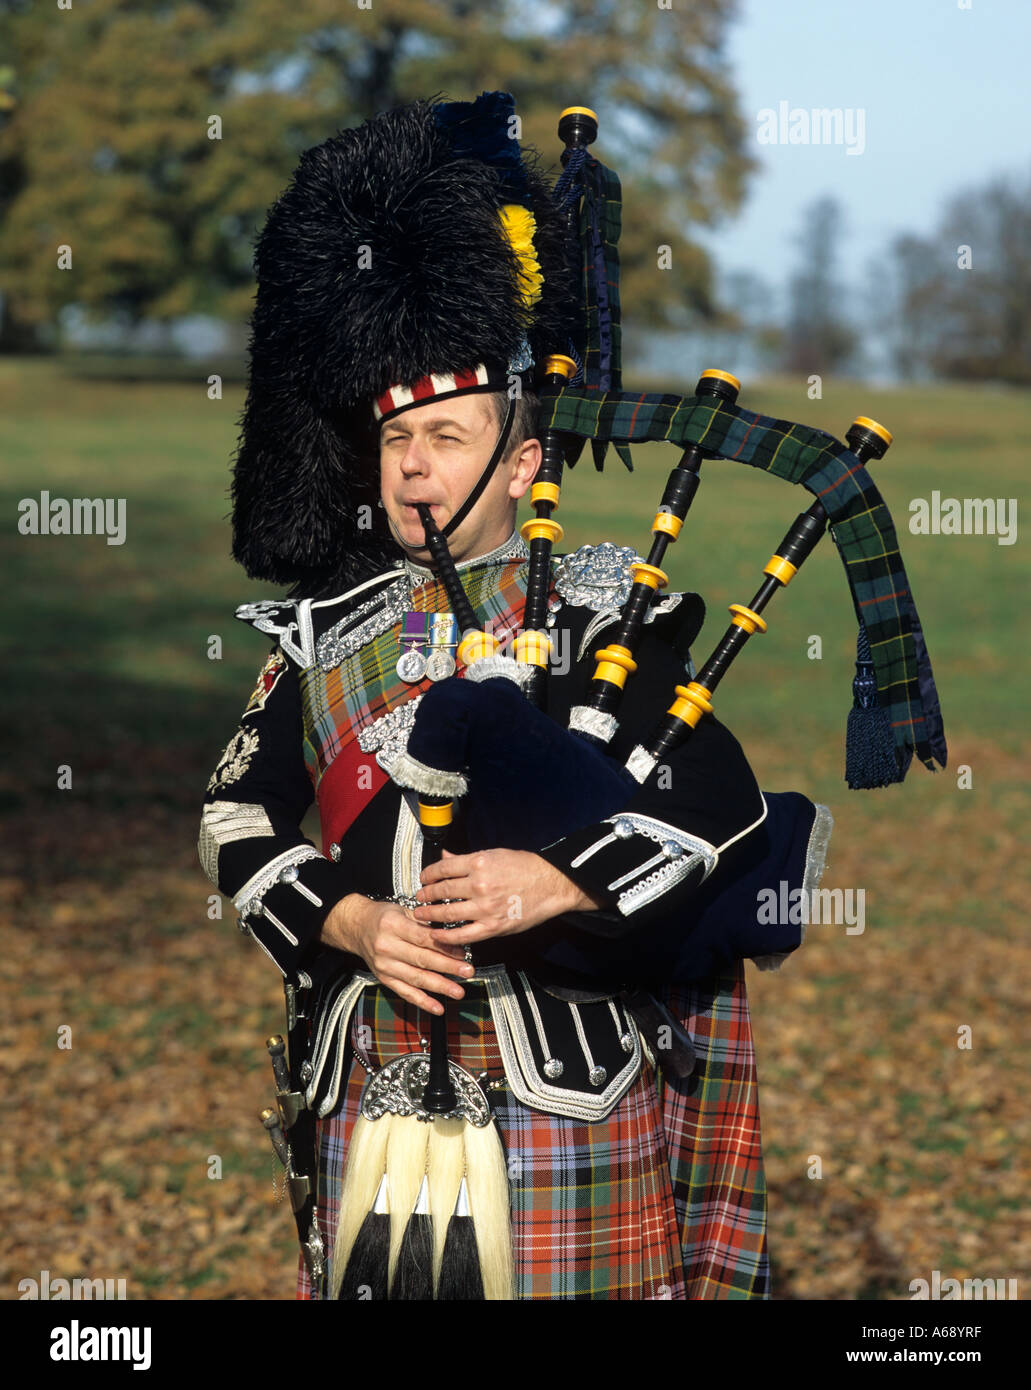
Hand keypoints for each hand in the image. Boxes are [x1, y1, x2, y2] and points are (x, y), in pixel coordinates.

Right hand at [321, 893, 472, 1014]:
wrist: (357, 927)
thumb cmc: (383, 917)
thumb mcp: (403, 910)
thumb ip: (426, 923)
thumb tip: (454, 936)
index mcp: (392, 925)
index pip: (422, 938)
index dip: (444, 946)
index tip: (462, 952)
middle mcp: (386, 946)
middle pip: (421, 959)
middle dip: (447, 967)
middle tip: (467, 971)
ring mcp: (384, 965)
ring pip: (415, 978)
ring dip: (439, 986)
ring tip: (458, 991)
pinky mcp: (383, 979)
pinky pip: (404, 992)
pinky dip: (422, 1001)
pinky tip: (437, 1007)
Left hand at [413, 848, 604, 947]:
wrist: (552, 884)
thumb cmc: (527, 867)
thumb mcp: (495, 854)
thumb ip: (467, 858)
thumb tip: (446, 857)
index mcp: (479, 863)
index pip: (443, 868)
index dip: (429, 874)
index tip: (424, 878)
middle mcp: (479, 885)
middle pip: (442, 891)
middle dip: (426, 895)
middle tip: (419, 897)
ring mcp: (485, 908)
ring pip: (448, 913)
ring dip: (430, 915)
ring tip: (421, 915)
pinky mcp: (493, 927)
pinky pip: (463, 935)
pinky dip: (447, 937)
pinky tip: (437, 935)